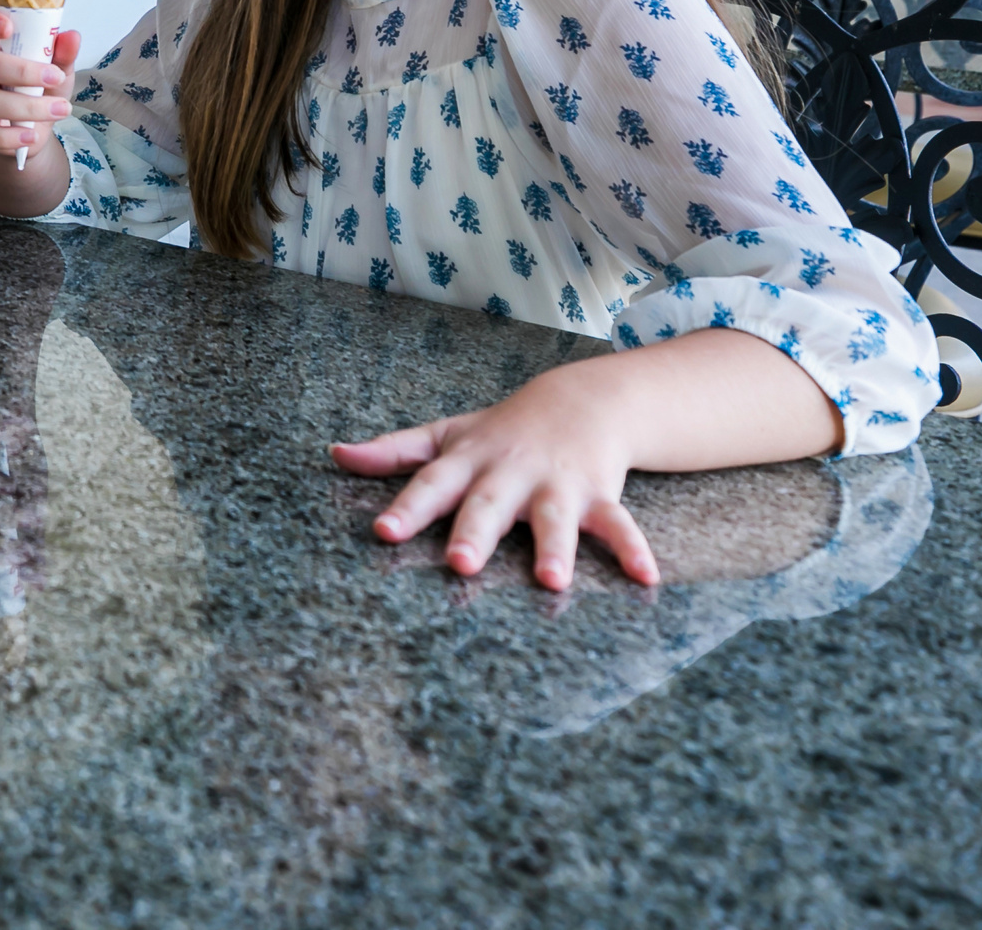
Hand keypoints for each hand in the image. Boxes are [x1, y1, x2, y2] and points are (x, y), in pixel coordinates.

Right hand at [0, 3, 75, 157]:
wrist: (31, 131)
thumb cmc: (41, 90)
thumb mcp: (57, 69)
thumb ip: (63, 54)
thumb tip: (72, 36)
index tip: (7, 26)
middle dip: (20, 71)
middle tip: (55, 77)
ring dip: (27, 107)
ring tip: (60, 110)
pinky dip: (9, 137)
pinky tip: (32, 136)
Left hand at [330, 358, 660, 592]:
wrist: (582, 400)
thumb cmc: (502, 430)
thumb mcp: (447, 435)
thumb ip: (394, 452)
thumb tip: (335, 455)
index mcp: (469, 463)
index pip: (430, 484)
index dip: (406, 507)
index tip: (382, 532)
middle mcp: (510, 474)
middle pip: (489, 504)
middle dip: (475, 532)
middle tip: (460, 564)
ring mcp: (556, 485)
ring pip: (555, 518)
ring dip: (554, 547)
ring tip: (551, 581)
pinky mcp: (599, 496)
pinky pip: (619, 525)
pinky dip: (633, 550)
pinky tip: (646, 578)